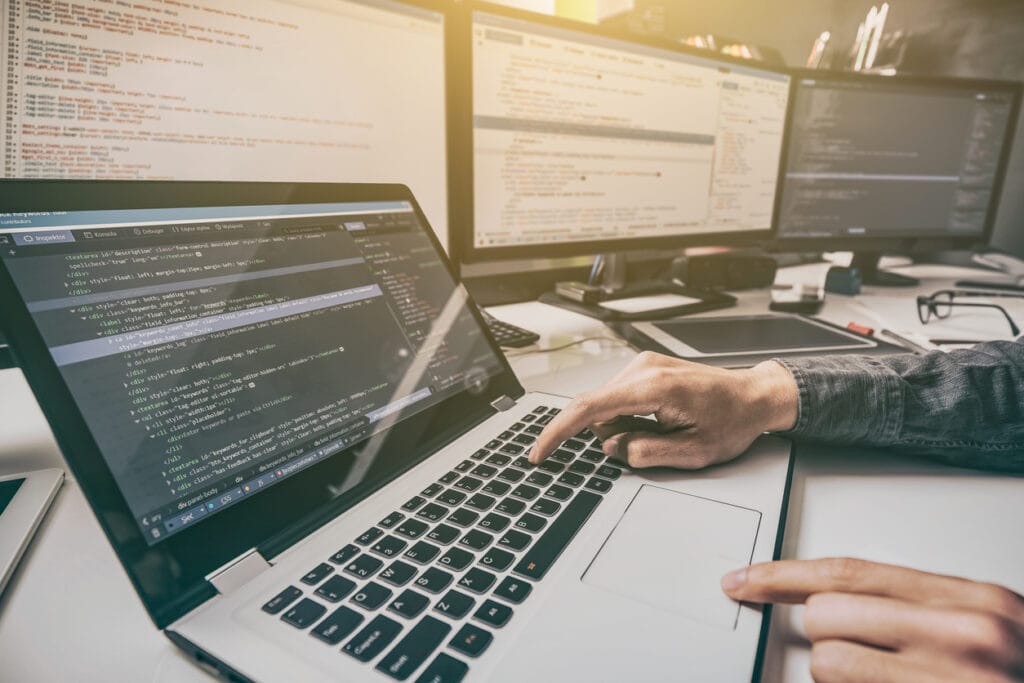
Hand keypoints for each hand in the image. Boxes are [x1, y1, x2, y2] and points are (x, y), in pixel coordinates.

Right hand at [528, 351, 797, 468]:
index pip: (589, 409)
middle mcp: (643, 368)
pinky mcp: (644, 367)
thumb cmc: (731, 421)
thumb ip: (645, 453)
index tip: (538, 453)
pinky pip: (617, 397)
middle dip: (609, 435)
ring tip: (663, 430)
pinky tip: (658, 420)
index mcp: (653, 388)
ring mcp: (642, 364)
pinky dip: (628, 415)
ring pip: (605, 405)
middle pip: (595, 409)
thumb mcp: (693, 453)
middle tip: (652, 444)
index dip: (558, 433)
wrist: (752, 397)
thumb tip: (612, 448)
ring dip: (621, 425)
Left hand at [721, 558, 1023, 681]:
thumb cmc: (1018, 669)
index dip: (785, 574)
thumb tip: (831, 600)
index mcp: (973, 603)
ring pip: (828, 663)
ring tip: (889, 679)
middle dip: (827, 633)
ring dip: (839, 673)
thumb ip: (916, 605)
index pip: (850, 573)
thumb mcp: (986, 625)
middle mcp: (960, 638)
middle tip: (866, 650)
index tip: (745, 579)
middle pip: (827, 613)